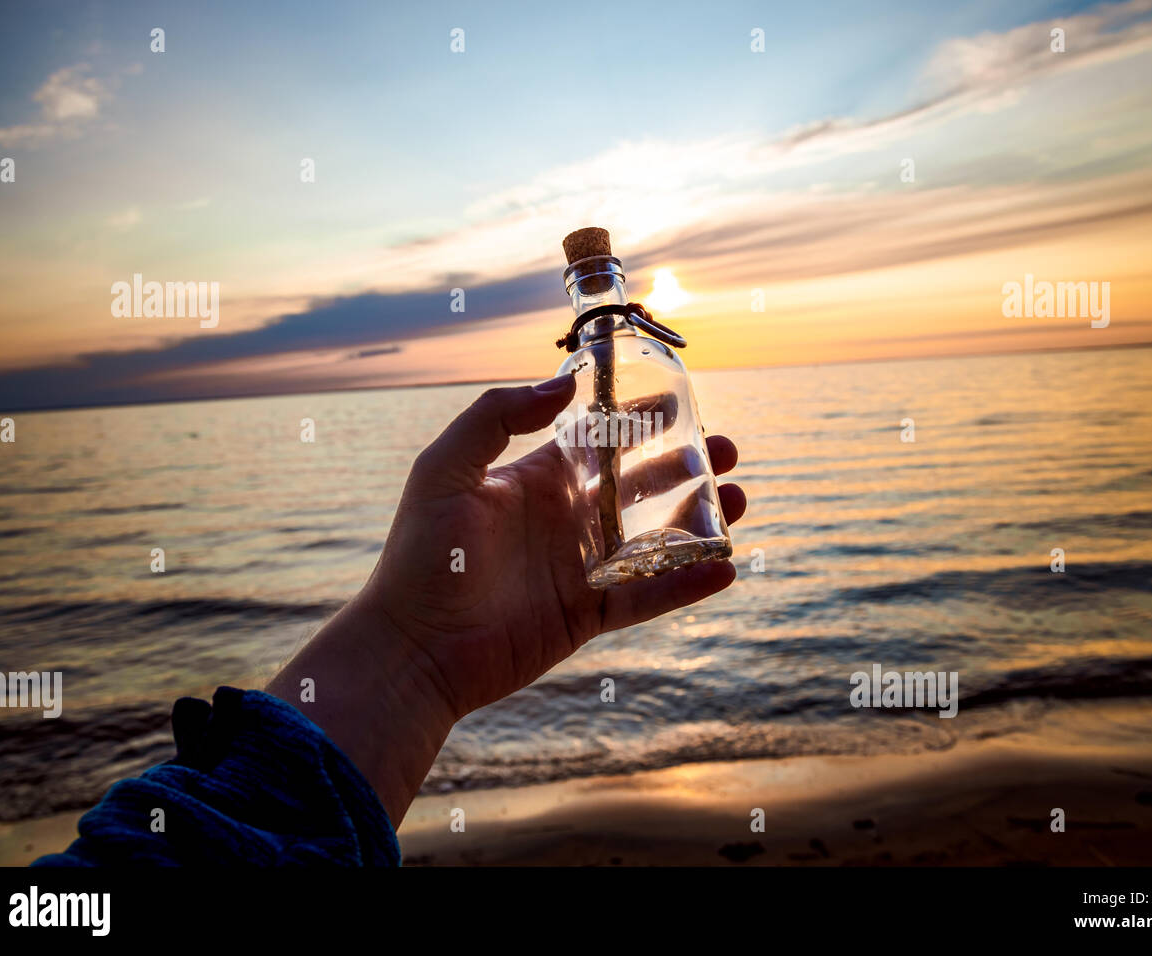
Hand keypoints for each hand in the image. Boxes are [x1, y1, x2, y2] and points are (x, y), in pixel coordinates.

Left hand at [268, 374, 746, 822]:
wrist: (412, 648)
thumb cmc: (420, 556)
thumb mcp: (444, 470)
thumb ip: (496, 416)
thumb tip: (564, 384)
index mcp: (535, 481)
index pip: (599, 442)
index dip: (639, 420)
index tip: (680, 400)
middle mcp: (564, 519)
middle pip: (640, 485)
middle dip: (685, 466)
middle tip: (728, 449)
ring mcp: (579, 568)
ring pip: (654, 537)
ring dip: (698, 519)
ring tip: (738, 499)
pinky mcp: (587, 615)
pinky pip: (648, 595)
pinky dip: (686, 584)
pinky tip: (724, 568)